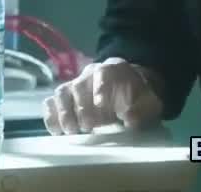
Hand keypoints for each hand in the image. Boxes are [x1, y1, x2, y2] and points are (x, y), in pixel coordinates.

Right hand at [41, 57, 161, 134]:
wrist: (131, 95)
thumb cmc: (140, 99)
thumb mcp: (149, 104)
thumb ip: (143, 110)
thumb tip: (130, 119)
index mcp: (114, 69)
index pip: (104, 71)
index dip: (100, 87)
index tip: (101, 104)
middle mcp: (91, 73)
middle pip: (80, 84)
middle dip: (82, 106)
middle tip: (88, 126)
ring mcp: (75, 84)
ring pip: (62, 92)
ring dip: (64, 113)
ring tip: (72, 131)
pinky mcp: (65, 98)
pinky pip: (51, 103)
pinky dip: (51, 116)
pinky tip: (57, 131)